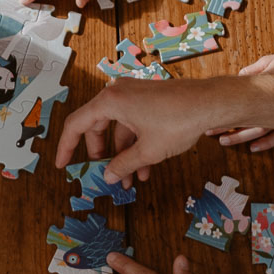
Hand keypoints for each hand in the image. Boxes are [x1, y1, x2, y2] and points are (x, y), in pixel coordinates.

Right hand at [55, 78, 216, 185]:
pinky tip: (145, 167)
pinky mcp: (147, 99)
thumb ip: (123, 164)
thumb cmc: (178, 121)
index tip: (62, 165)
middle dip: (102, 155)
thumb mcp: (148, 151)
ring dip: (123, 154)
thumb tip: (109, 177)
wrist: (210, 103)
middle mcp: (117, 94)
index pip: (76, 125)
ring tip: (131, 179)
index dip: (66, 147)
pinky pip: (132, 123)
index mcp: (110, 101)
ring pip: (118, 128)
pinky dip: (135, 144)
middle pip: (96, 127)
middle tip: (105, 175)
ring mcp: (133, 95)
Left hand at [213, 46, 273, 151]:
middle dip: (226, 128)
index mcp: (265, 91)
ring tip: (224, 141)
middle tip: (210, 133)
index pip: (239, 105)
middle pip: (246, 121)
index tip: (209, 118)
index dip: (223, 114)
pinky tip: (254, 148)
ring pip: (259, 131)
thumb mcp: (270, 61)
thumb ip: (254, 70)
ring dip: (241, 137)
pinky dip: (267, 143)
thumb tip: (239, 77)